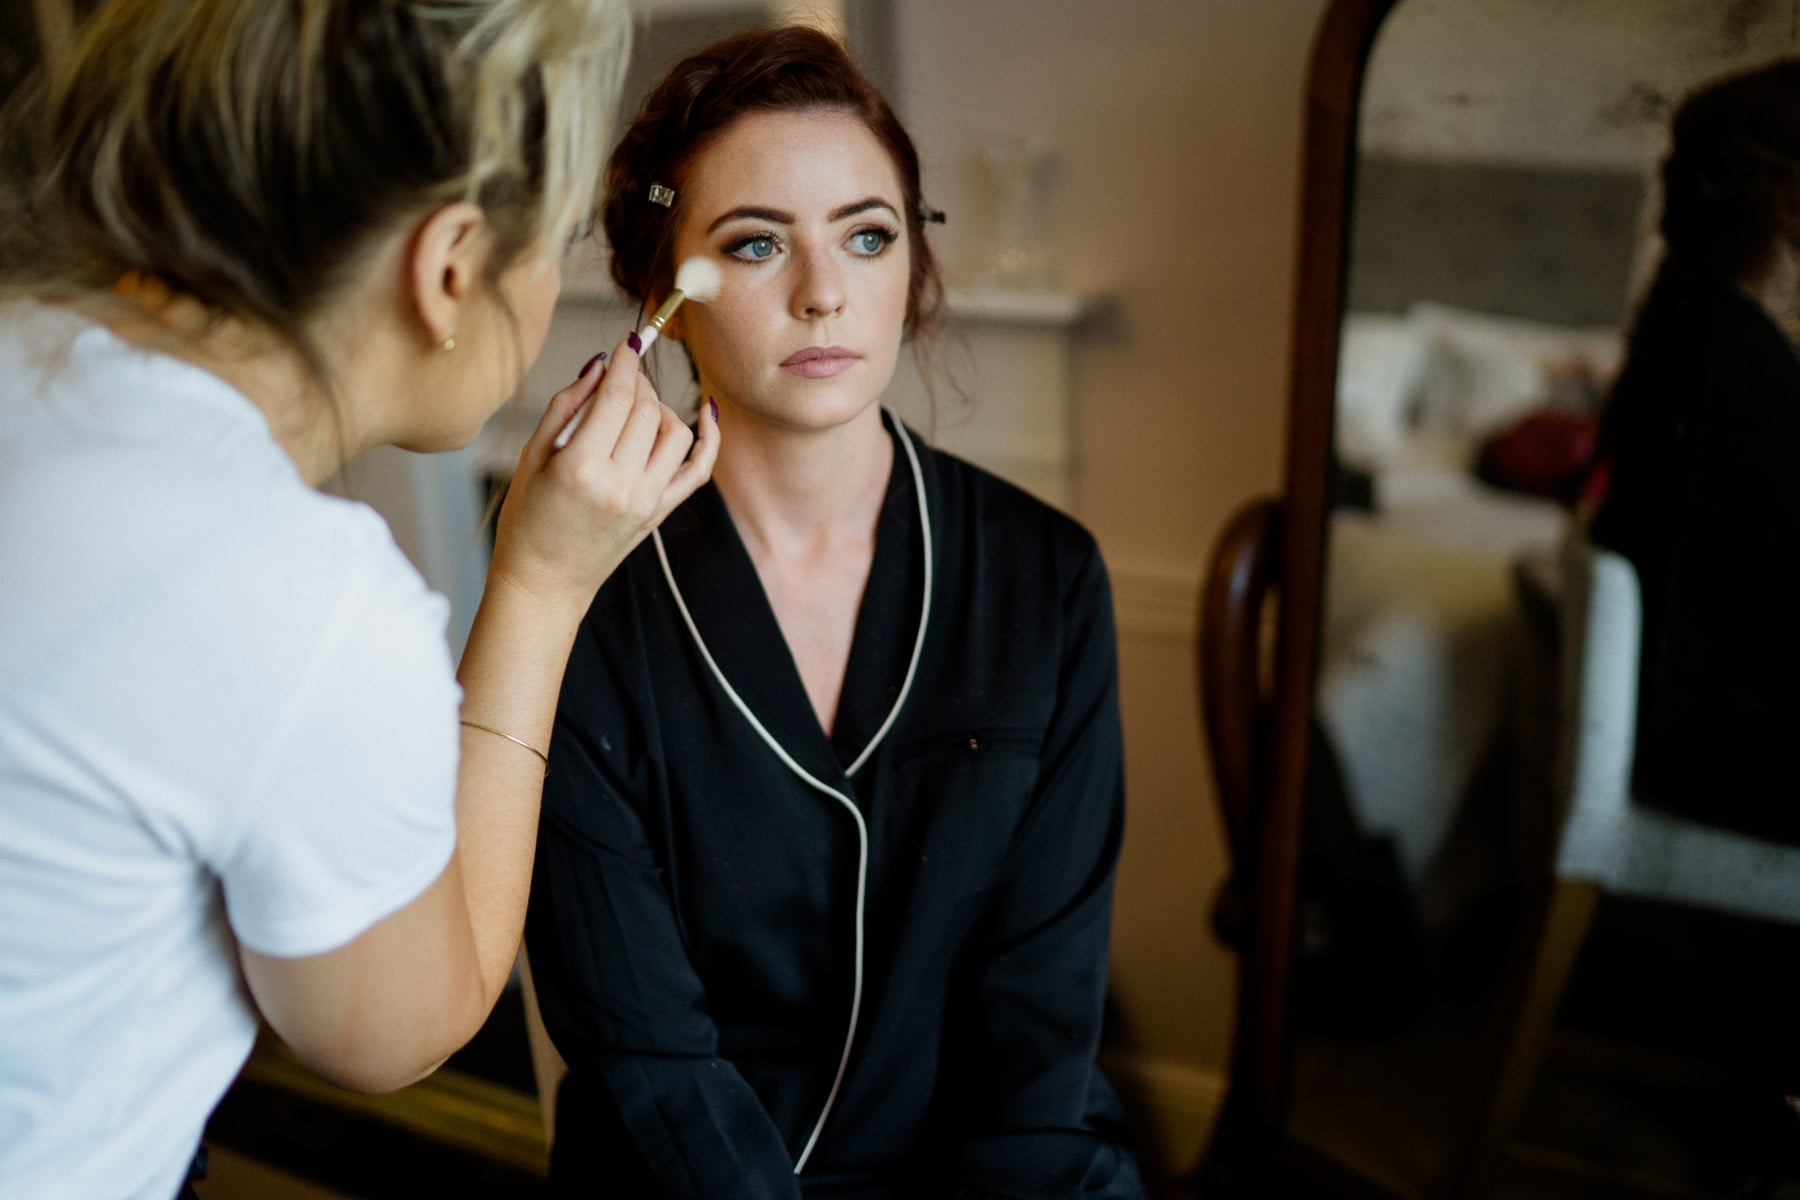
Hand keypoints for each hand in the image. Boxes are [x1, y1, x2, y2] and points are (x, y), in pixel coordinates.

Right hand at [487, 336, 717, 608]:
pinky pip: (699, 469)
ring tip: (636, 409)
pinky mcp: (661, 513)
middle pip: (646, 409)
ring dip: (660, 408)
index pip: (616, 398)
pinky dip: (709, 438)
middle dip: (637, 382)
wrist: (545, 580)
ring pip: (675, 431)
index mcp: (580, 468)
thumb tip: (598, 364)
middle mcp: (620, 485)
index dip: (625, 362)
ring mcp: (646, 501)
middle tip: (622, 377)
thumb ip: (566, 406)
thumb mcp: (531, 457)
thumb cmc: (528, 520)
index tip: (627, 343)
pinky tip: (706, 413)